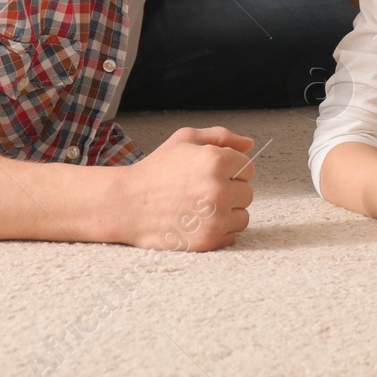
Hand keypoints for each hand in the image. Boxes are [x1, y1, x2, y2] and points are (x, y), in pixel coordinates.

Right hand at [119, 126, 256, 251]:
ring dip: (228, 213)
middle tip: (202, 191)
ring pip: (243, 216)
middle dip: (230, 191)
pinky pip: (232, 235)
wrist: (126, 205)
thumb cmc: (156, 169)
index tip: (210, 174)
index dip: (231, 170)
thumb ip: (221, 136)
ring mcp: (214, 217)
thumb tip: (250, 145)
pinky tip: (197, 222)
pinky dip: (219, 231)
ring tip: (201, 208)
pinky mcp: (208, 240)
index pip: (248, 168)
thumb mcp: (185, 139)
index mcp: (216, 161)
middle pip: (248, 193)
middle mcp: (219, 189)